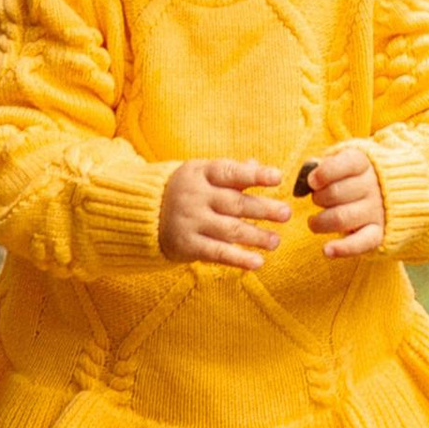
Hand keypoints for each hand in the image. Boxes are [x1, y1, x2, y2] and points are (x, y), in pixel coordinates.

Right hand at [159, 159, 288, 268]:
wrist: (142, 213)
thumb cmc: (183, 189)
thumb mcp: (201, 173)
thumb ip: (230, 172)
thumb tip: (257, 165)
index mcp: (201, 172)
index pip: (231, 172)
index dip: (255, 175)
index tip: (278, 177)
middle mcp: (196, 196)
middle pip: (235, 203)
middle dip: (263, 209)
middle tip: (286, 214)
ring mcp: (191, 221)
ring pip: (230, 230)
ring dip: (256, 237)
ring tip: (276, 241)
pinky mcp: (187, 245)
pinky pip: (217, 253)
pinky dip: (238, 258)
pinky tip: (257, 262)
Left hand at [302, 141, 385, 258]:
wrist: (395, 194)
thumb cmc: (354, 176)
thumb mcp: (343, 162)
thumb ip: (324, 165)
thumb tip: (307, 175)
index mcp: (364, 164)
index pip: (346, 164)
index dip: (324, 173)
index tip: (312, 182)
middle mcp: (373, 186)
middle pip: (336, 193)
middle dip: (318, 198)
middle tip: (316, 199)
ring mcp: (377, 210)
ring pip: (341, 219)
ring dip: (320, 222)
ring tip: (314, 222)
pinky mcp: (378, 233)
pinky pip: (360, 243)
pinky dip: (342, 249)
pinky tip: (326, 250)